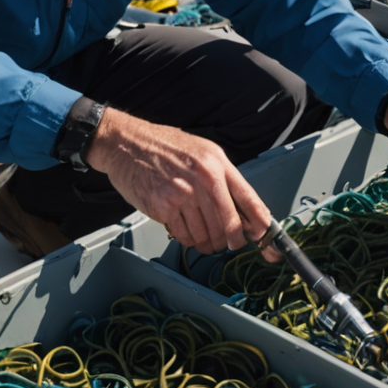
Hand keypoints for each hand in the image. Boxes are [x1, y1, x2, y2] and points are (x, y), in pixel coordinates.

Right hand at [84, 107, 276, 256]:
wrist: (126, 143)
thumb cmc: (164, 147)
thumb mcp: (201, 151)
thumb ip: (221, 177)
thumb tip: (240, 208)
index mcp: (217, 163)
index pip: (249, 199)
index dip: (259, 223)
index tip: (261, 235)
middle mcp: (204, 178)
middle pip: (230, 224)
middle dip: (231, 241)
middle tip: (228, 244)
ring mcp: (183, 194)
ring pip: (208, 234)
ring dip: (209, 244)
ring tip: (206, 241)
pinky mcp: (164, 207)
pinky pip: (185, 236)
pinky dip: (189, 240)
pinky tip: (186, 233)